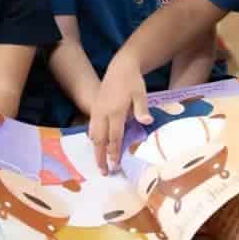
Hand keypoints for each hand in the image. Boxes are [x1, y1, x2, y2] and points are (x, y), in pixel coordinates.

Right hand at [88, 57, 150, 174]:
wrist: (120, 67)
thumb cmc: (133, 81)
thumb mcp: (140, 93)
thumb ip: (141, 108)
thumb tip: (146, 122)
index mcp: (115, 111)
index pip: (114, 136)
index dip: (114, 152)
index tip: (115, 165)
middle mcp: (103, 113)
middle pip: (100, 140)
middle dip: (101, 157)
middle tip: (104, 172)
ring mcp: (97, 110)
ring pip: (93, 134)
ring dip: (96, 150)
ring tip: (99, 163)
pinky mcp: (95, 108)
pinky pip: (91, 127)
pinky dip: (94, 139)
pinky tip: (97, 146)